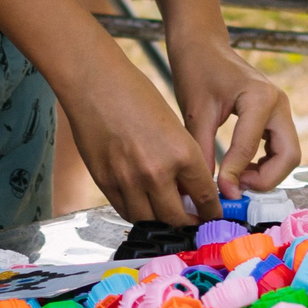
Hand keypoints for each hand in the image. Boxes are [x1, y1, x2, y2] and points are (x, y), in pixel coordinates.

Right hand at [59, 57, 220, 222]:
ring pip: (150, 222)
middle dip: (188, 223)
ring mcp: (128, 181)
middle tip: (191, 222)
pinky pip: (125, 211)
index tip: (212, 215)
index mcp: (182, 154)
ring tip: (166, 218)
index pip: (204, 198)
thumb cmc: (135, 95)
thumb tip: (188, 191)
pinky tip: (143, 206)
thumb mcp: (173, 126)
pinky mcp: (105, 183)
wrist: (95, 83)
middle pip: (178, 219)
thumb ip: (182, 160)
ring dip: (161, 223)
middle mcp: (156, 172)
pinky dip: (137, 213)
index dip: (211, 212)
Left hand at [170, 37, 300, 196]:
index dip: (234, 175)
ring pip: (288, 154)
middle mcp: (278, 103)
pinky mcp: (275, 115)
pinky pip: (280, 147)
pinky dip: (266, 163)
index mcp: (260, 98)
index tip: (219, 192)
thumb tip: (206, 188)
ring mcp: (280, 109)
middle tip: (236, 189)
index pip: (249, 148)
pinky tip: (241, 169)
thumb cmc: (196, 70)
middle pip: (289, 156)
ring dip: (267, 173)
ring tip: (236, 180)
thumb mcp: (196, 112)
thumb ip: (203, 150)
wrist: (202, 45)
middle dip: (266, 179)